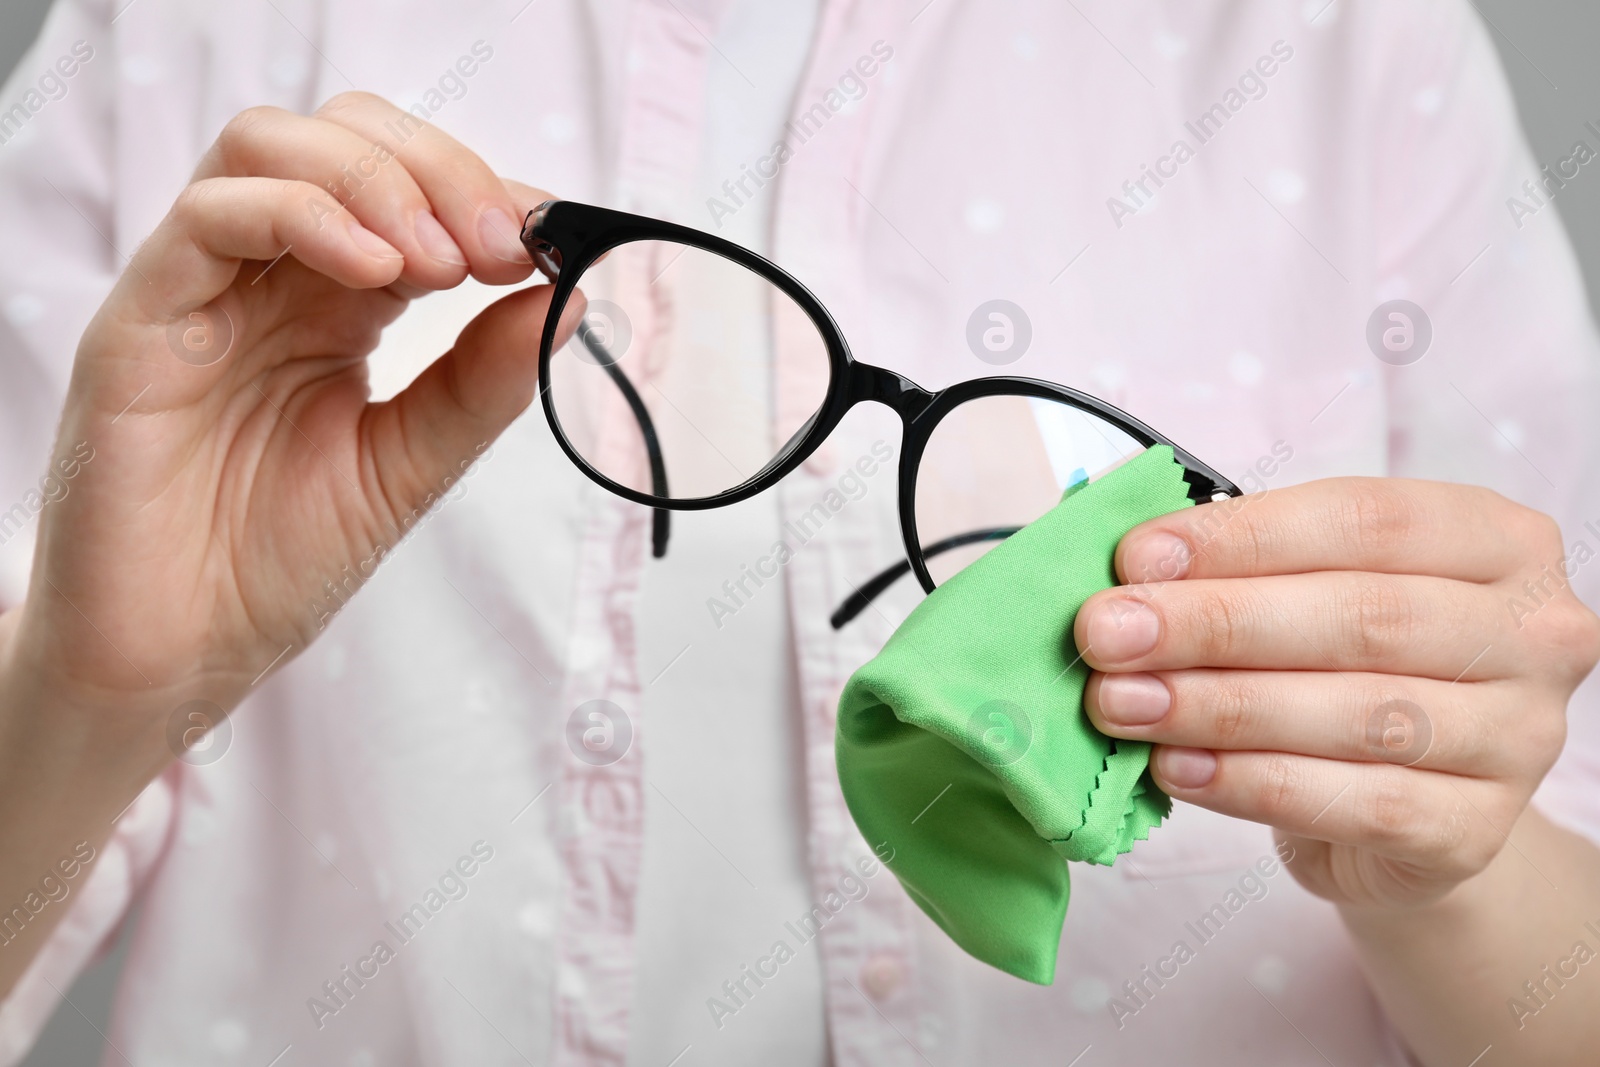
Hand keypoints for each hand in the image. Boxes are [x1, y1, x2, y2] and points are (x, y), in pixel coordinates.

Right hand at [7, 92, 578, 733]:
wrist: (177, 658)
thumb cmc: (274, 564)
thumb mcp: (409, 464)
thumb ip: (481, 381)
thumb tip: (570, 298)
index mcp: (335, 305)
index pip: (406, 186)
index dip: (484, 193)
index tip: (553, 236)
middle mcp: (268, 281)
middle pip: (343, 137)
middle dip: (441, 170)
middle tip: (504, 246)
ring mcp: (201, 292)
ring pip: (270, 147)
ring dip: (376, 180)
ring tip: (443, 262)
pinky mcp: (142, 322)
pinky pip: (210, 218)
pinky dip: (305, 215)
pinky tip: (377, 270)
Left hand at [1076, 480, 1599, 908]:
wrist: (1401, 808)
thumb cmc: (1344, 668)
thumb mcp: (1308, 592)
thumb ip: (1240, 569)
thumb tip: (1132, 568)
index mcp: (1496, 541)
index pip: (1364, 520)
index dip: (1241, 538)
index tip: (1136, 557)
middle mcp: (1532, 634)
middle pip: (1359, 617)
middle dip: (1213, 624)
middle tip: (1106, 634)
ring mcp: (1516, 738)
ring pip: (1353, 713)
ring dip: (1214, 706)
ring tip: (1120, 702)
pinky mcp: (1475, 830)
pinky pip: (1350, 802)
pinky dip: (1247, 782)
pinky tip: (1172, 767)